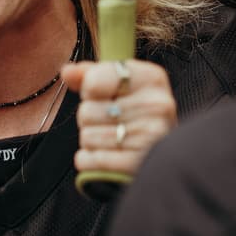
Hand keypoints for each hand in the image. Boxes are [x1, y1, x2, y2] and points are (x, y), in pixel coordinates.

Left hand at [63, 58, 176, 180]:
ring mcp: (149, 136)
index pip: (93, 81)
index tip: (106, 96)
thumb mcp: (121, 86)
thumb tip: (67, 72)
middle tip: (112, 123)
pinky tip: (109, 156)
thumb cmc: (137, 114)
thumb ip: (91, 74)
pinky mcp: (137, 164)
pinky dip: (90, 160)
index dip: (90, 90)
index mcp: (152, 78)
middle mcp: (156, 104)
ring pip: (86, 136)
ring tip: (114, 139)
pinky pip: (89, 159)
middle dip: (90, 119)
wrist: (168, 155)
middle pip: (86, 111)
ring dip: (92, 141)